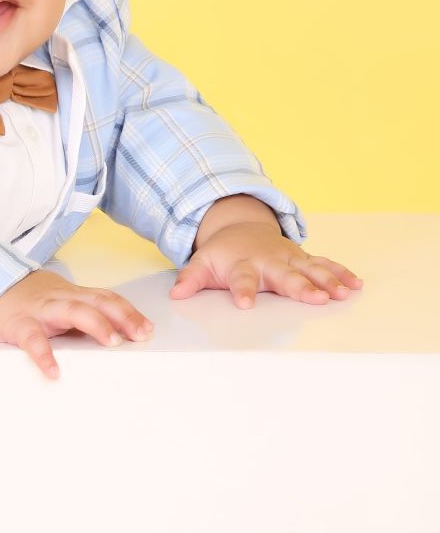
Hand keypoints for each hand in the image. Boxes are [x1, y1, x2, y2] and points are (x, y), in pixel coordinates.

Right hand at [0, 269, 154, 379]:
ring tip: (112, 342)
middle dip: (122, 316)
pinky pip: (33, 339)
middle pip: (97, 301)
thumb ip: (81, 313)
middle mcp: (61, 298)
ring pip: (73, 311)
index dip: (128, 312)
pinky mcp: (18, 324)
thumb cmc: (25, 300)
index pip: (106, 298)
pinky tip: (54, 372)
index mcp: (71, 294)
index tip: (148, 329)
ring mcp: (40, 310)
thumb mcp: (56, 301)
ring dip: (96, 324)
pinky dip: (44, 356)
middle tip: (141, 335)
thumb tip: (113, 335)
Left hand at [170, 221, 363, 307]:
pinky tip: (356, 284)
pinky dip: (341, 273)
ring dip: (328, 281)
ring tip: (343, 294)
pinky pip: (325, 265)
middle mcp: (270, 261)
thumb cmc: (223, 254)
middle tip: (315, 298)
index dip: (243, 291)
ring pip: (311, 270)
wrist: (241, 228)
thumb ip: (190, 279)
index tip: (244, 304)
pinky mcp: (304, 258)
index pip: (242, 280)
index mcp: (243, 265)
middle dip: (301, 286)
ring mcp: (289, 259)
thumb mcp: (202, 264)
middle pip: (286, 275)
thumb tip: (176, 294)